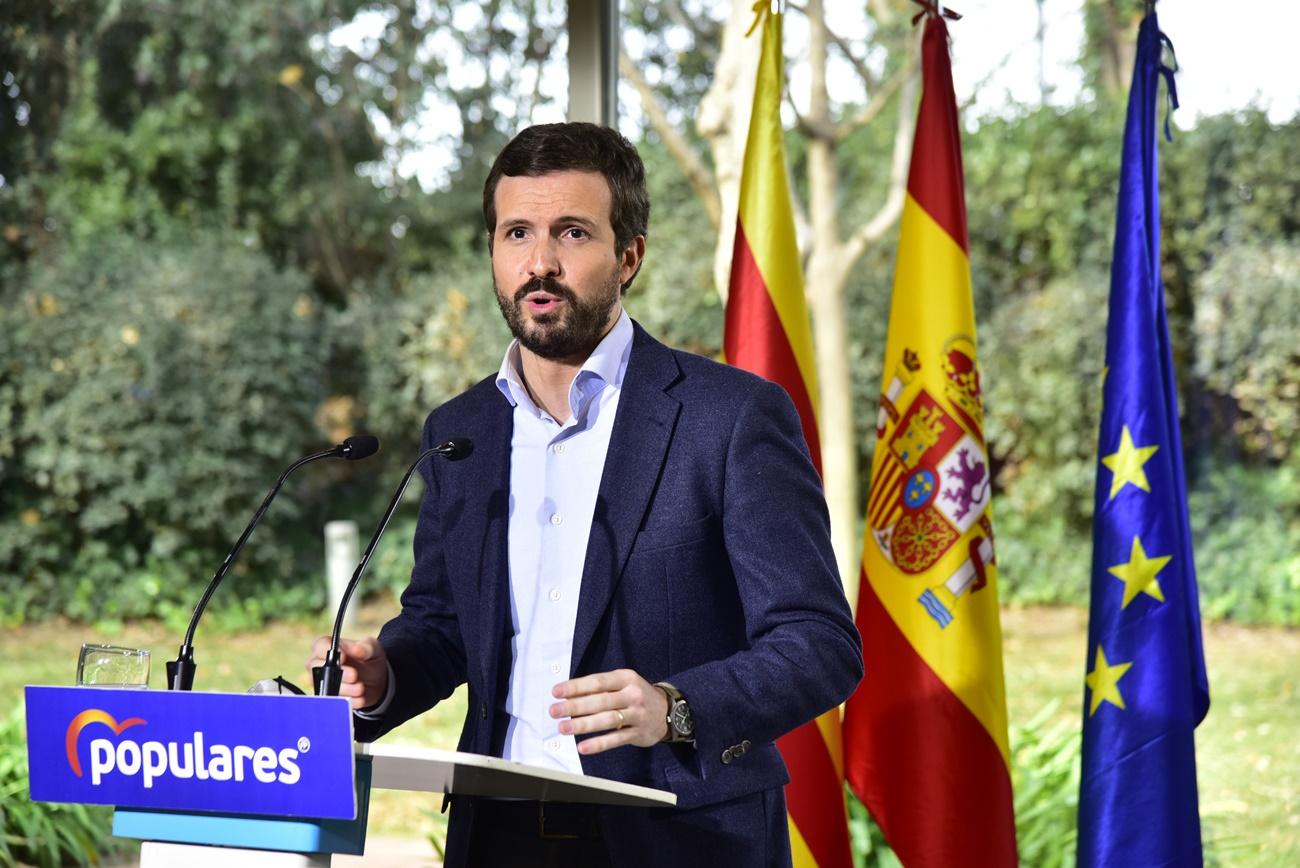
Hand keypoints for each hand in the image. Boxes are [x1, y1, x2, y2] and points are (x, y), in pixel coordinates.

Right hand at [307, 636, 388, 710]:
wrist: (377, 679)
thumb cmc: (368, 658)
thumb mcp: (372, 647)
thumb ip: (366, 647)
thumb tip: (356, 649)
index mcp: (327, 645)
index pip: (320, 645)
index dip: (327, 651)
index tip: (342, 657)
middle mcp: (320, 663)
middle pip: (320, 668)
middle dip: (338, 673)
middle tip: (354, 675)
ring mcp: (323, 682)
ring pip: (326, 687)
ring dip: (344, 689)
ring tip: (360, 688)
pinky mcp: (330, 697)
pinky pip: (335, 701)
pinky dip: (349, 701)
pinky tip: (360, 698)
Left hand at [550, 668, 668, 754]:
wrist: (669, 710)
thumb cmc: (637, 695)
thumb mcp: (623, 683)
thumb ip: (599, 688)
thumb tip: (569, 694)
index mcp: (625, 678)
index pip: (597, 682)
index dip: (576, 687)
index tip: (556, 692)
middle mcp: (632, 695)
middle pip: (600, 701)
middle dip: (574, 706)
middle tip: (555, 711)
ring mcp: (637, 715)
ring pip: (607, 720)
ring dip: (583, 725)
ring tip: (563, 728)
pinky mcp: (638, 734)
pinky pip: (616, 740)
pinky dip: (599, 744)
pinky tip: (583, 747)